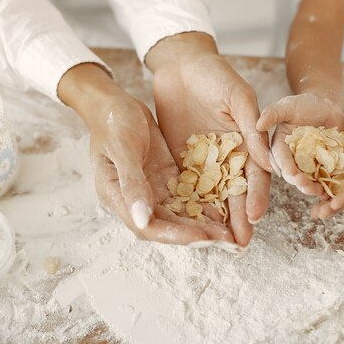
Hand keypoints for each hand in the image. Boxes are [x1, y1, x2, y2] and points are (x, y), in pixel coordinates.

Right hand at [59, 64, 233, 243]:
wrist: (114, 102)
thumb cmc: (112, 121)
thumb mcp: (123, 149)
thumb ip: (132, 184)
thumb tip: (143, 219)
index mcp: (118, 196)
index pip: (149, 227)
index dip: (176, 236)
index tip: (203, 238)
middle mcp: (135, 199)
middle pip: (168, 226)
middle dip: (196, 234)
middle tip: (227, 241)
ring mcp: (151, 189)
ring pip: (179, 214)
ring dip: (203, 224)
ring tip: (231, 232)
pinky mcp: (165, 177)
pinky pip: (186, 196)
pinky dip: (203, 204)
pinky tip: (225, 208)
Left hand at [146, 33, 271, 246]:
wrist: (181, 63)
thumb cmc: (215, 74)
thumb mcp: (237, 97)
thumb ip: (252, 128)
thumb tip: (268, 164)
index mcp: (249, 142)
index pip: (256, 176)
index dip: (256, 198)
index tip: (252, 219)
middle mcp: (230, 155)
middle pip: (235, 192)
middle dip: (237, 219)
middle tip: (238, 245)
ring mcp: (207, 158)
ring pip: (213, 193)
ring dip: (215, 218)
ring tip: (216, 243)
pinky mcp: (185, 157)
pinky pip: (188, 184)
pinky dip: (190, 203)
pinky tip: (189, 221)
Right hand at [256, 93, 343, 197]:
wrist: (328, 106)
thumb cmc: (305, 103)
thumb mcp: (287, 106)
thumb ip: (272, 113)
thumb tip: (257, 124)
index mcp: (279, 147)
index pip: (280, 160)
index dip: (287, 169)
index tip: (294, 176)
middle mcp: (291, 158)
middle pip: (293, 174)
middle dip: (300, 183)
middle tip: (310, 188)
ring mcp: (307, 164)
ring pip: (307, 180)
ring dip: (312, 188)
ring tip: (321, 192)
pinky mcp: (321, 166)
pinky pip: (323, 178)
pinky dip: (327, 185)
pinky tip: (332, 191)